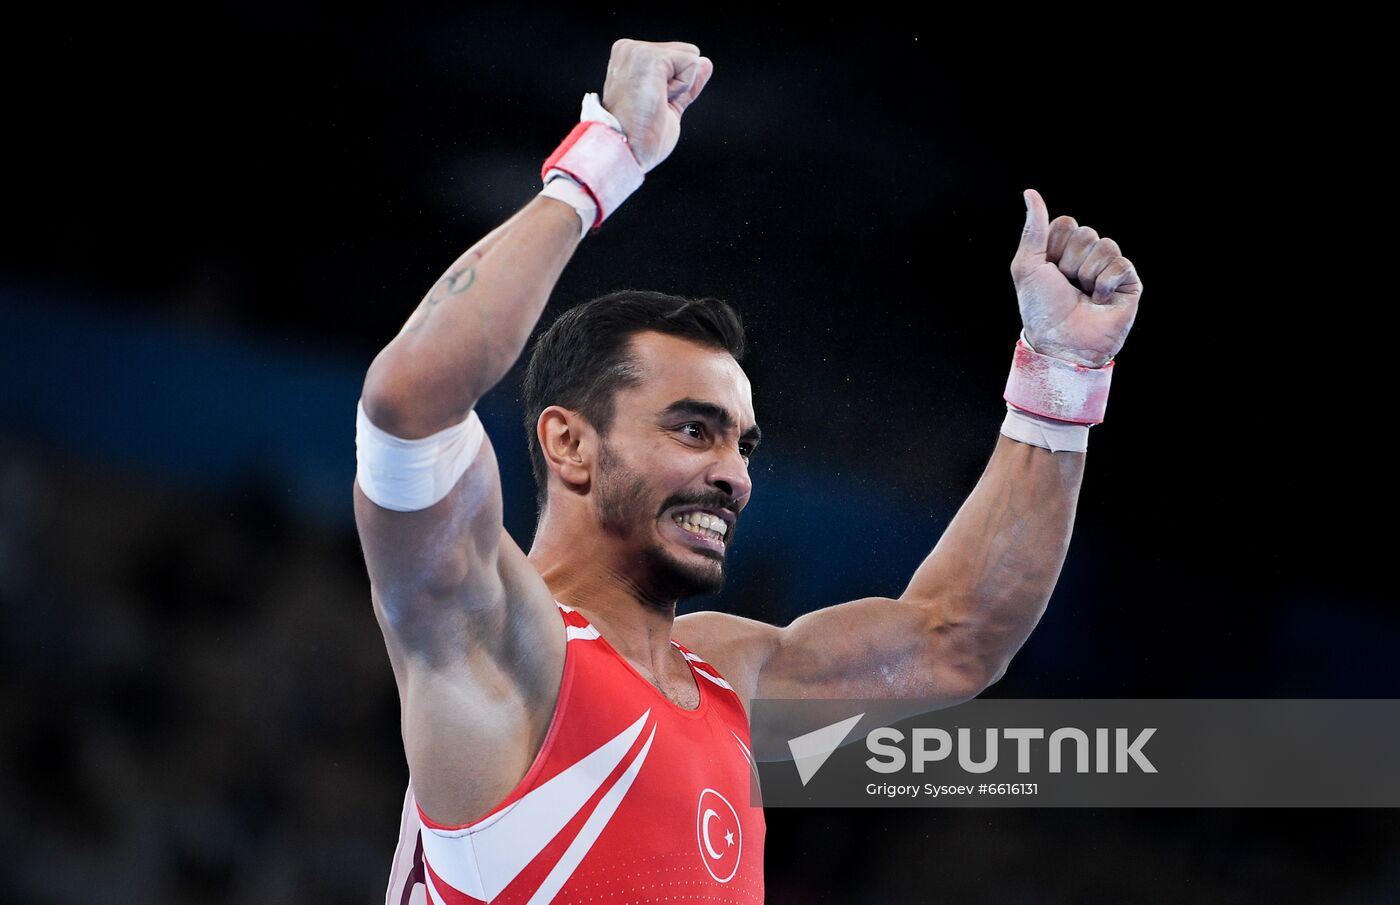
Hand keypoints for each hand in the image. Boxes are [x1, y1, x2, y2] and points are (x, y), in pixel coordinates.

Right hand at [602, 39, 712, 173]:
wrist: (626, 150)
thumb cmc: (640, 138)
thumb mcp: (669, 105)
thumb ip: (685, 83)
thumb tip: (706, 63)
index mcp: (630, 60)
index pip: (677, 59)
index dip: (676, 88)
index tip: (651, 106)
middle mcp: (630, 50)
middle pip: (686, 54)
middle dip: (679, 85)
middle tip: (653, 106)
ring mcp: (637, 50)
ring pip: (690, 57)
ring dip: (680, 88)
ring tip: (652, 102)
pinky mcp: (649, 55)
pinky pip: (690, 62)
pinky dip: (682, 87)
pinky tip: (657, 98)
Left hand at [1010, 189, 1141, 367]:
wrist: (1061, 342)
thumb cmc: (1041, 309)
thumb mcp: (1027, 266)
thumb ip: (1033, 229)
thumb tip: (1030, 192)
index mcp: (1063, 251)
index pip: (1066, 223)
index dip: (1054, 246)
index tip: (1048, 271)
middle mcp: (1087, 258)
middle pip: (1086, 232)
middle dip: (1070, 261)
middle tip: (1067, 286)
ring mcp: (1109, 269)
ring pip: (1105, 245)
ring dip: (1087, 274)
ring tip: (1083, 294)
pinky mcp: (1129, 283)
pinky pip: (1121, 264)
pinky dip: (1105, 284)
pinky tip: (1099, 301)